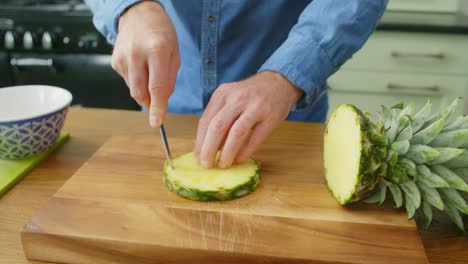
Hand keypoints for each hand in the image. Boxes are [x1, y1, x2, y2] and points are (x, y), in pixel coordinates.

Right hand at [112, 1, 179, 126]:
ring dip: (144, 89)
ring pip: (133, 89)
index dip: (157, 108)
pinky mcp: (114, 62)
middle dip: (150, 102)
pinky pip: (128, 81)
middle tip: (158, 99)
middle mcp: (136, 54)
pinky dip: (137, 80)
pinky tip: (140, 66)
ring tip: (150, 70)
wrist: (139, 14)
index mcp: (156, 50)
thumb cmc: (161, 33)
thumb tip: (161, 102)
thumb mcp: (175, 54)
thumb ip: (169, 79)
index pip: (156, 87)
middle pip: (140, 93)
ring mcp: (122, 58)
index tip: (157, 123)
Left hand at [195, 71, 302, 168]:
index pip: (206, 120)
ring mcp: (256, 106)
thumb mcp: (230, 99)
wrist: (278, 82)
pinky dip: (245, 151)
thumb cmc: (250, 96)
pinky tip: (239, 159)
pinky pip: (255, 138)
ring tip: (223, 164)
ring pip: (236, 133)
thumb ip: (219, 117)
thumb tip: (206, 146)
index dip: (199, 142)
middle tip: (207, 165)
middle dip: (209, 149)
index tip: (197, 158)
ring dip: (227, 152)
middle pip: (217, 127)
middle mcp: (237, 98)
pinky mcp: (271, 116)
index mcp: (223, 94)